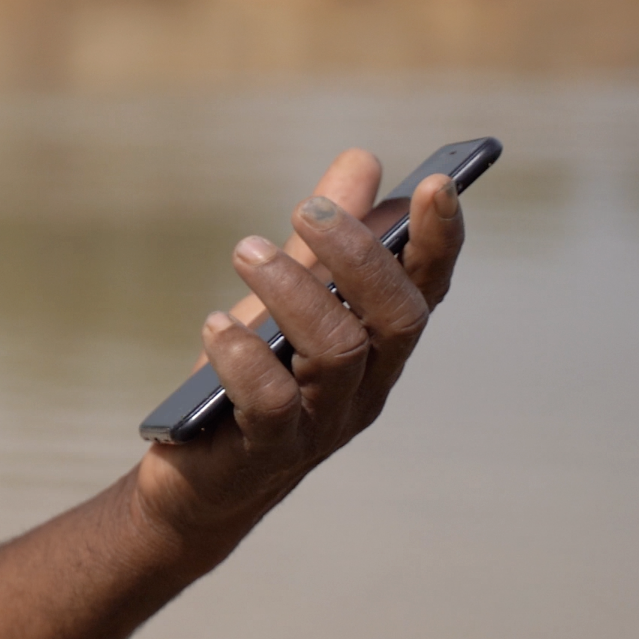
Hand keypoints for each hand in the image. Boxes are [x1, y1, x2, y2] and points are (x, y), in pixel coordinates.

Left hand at [129, 148, 466, 546]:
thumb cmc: (250, 378)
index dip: (440, 239)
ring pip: (339, 351)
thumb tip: (364, 160)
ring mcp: (322, 423)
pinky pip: (272, 404)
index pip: (427, 288)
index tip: (438, 183)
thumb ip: (320, 239)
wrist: (199, 478)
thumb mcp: (283, 299)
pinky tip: (217, 326)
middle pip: (397, 317)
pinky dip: (245, 358)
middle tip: (303, 207)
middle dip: (360, 254)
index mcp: (378, 345)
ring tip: (245, 251)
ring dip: (292, 290)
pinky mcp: (267, 452)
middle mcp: (366, 385)